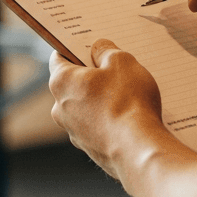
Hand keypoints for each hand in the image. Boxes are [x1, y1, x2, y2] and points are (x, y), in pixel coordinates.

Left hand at [48, 39, 171, 179]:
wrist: (137, 150)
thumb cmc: (128, 103)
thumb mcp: (122, 62)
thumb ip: (107, 50)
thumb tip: (100, 49)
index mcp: (62, 82)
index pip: (58, 58)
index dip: (74, 49)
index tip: (89, 46)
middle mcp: (60, 108)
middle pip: (73, 83)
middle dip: (92, 75)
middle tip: (116, 69)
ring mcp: (74, 131)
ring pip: (85, 107)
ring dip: (101, 99)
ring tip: (130, 95)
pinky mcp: (90, 148)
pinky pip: (97, 126)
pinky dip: (109, 120)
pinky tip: (131, 117)